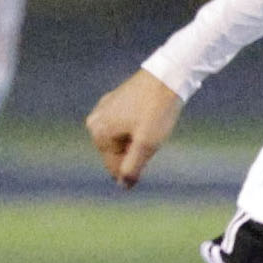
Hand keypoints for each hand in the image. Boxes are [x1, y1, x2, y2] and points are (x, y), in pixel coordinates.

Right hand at [88, 68, 182, 189]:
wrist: (167, 76)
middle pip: (118, 153)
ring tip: (151, 125)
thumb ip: (132, 168)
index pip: (115, 166)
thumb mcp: (146, 145)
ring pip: (123, 140)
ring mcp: (103, 109)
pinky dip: (137, 128)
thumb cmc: (157, 111)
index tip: (150, 149)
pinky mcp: (114, 101)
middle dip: (136, 151)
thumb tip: (123, 186)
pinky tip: (149, 117)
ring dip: (138, 140)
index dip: (136, 166)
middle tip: (151, 134)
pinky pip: (124, 126)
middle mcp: (95, 121)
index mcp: (98, 132)